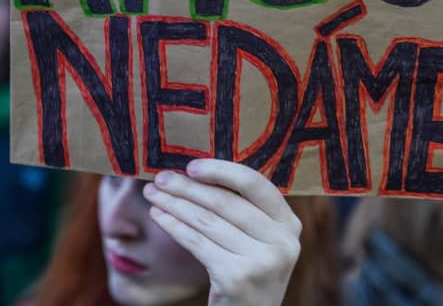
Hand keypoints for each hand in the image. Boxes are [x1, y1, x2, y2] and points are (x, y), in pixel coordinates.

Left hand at [142, 159, 301, 305]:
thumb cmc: (246, 272)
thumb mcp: (257, 239)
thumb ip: (242, 209)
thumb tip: (194, 172)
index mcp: (289, 224)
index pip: (254, 184)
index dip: (220, 170)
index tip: (191, 166)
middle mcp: (283, 242)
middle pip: (225, 202)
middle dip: (187, 187)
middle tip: (160, 178)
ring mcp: (262, 261)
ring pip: (207, 221)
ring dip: (174, 204)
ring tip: (153, 194)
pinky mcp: (237, 277)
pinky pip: (197, 242)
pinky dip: (173, 226)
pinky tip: (158, 215)